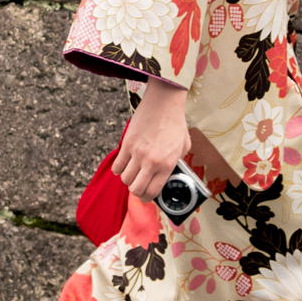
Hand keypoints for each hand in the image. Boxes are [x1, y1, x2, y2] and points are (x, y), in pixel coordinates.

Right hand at [112, 76, 191, 200]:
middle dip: (136, 191)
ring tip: (132, 174)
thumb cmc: (175, 123)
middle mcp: (151, 162)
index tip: (146, 196)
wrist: (164, 103)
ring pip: (125, 179)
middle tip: (138, 186)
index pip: (153, 192)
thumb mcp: (184, 146)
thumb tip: (170, 173)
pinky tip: (123, 166)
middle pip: (135, 189)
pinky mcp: (127, 144)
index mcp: (167, 165)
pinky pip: (117, 165)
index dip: (148, 198)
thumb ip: (177, 162)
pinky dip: (118, 169)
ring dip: (127, 179)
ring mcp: (137, 153)